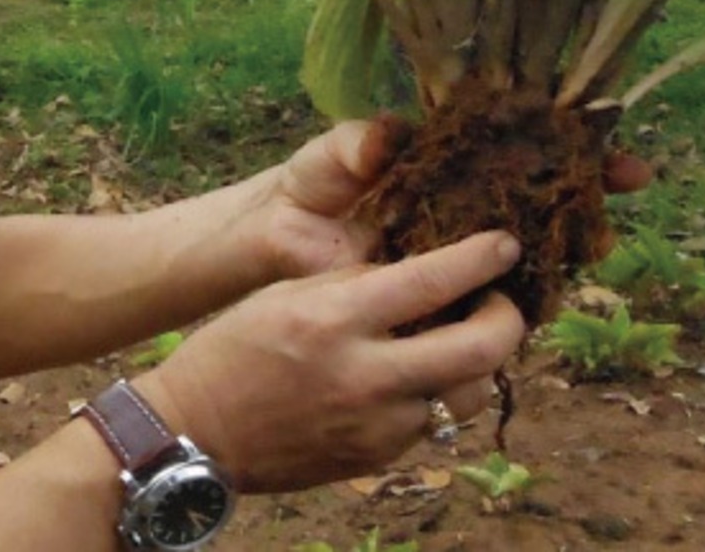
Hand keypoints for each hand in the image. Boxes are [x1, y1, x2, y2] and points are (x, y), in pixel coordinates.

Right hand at [135, 231, 524, 492]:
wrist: (196, 434)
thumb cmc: (240, 345)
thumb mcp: (294, 290)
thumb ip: (363, 281)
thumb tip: (430, 267)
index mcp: (338, 318)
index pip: (435, 281)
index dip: (483, 258)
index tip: (507, 244)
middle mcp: (367, 375)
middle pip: (480, 349)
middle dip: (508, 318)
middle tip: (502, 298)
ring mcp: (376, 427)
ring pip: (469, 394)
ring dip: (479, 363)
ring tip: (464, 336)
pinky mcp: (376, 460)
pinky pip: (434, 424)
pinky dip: (440, 394)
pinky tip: (424, 373)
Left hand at [246, 120, 648, 282]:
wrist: (274, 249)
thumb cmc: (307, 188)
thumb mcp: (330, 158)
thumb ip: (357, 144)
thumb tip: (387, 134)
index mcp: (452, 159)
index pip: (524, 143)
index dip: (572, 139)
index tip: (612, 135)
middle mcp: (468, 203)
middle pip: (545, 193)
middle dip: (592, 185)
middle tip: (628, 180)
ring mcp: (462, 252)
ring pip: (532, 247)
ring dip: (568, 243)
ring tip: (594, 237)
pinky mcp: (445, 299)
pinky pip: (496, 299)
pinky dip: (524, 299)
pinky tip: (543, 297)